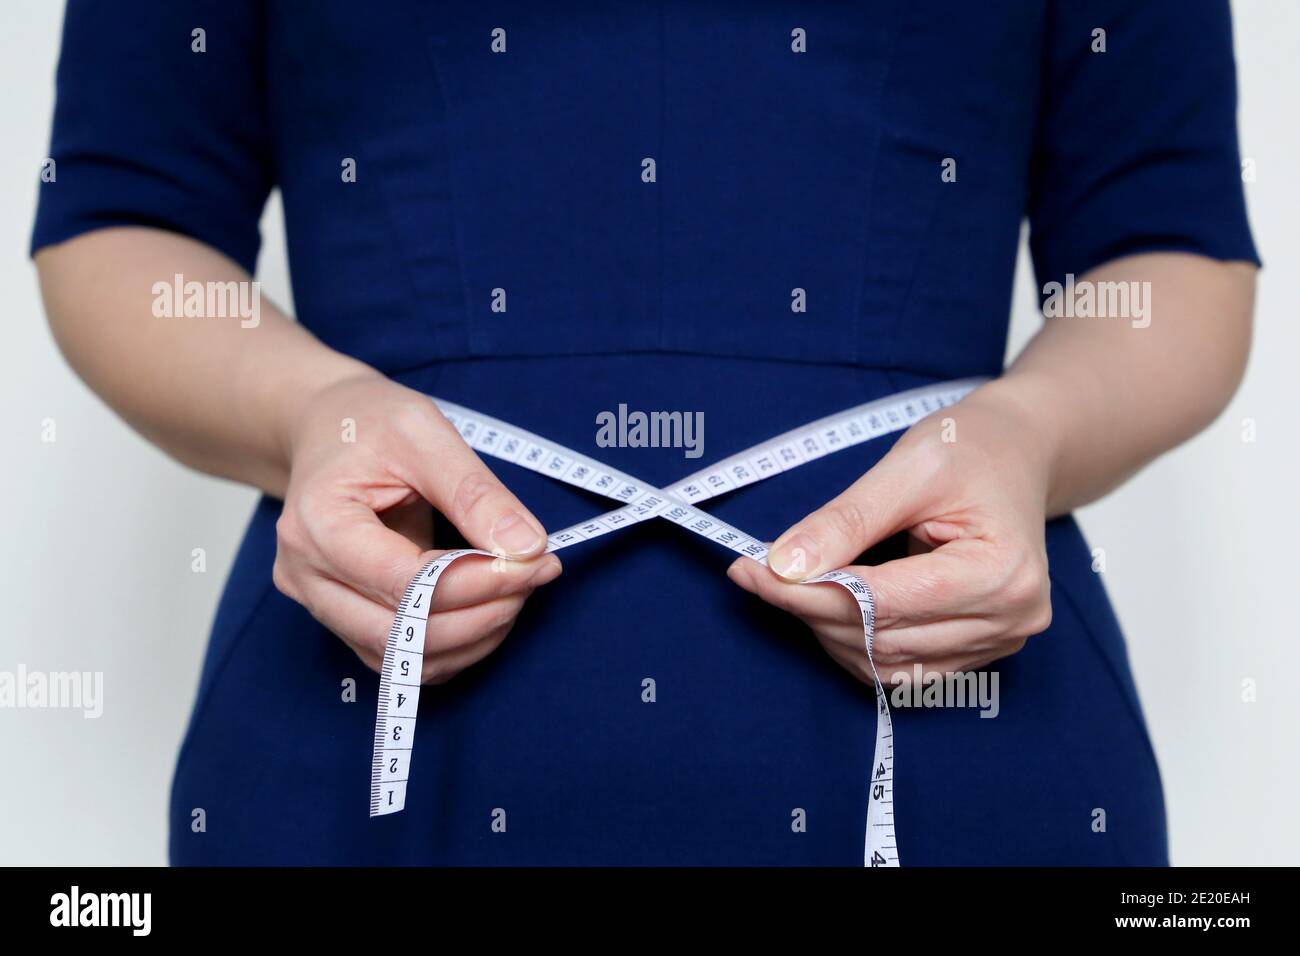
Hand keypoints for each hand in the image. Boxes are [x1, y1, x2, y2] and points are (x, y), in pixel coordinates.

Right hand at [271, 372, 559, 682]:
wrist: (327, 429)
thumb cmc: (368, 424)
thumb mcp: (424, 433)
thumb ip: (474, 492)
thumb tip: (527, 547)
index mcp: (318, 524)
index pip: (404, 582)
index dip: (477, 583)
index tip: (535, 561)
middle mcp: (306, 575)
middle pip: (403, 632)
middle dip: (483, 613)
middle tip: (537, 573)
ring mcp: (319, 603)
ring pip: (407, 659)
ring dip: (475, 636)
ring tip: (518, 589)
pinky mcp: (344, 618)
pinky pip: (405, 657)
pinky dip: (456, 643)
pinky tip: (490, 606)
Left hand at [726, 384, 1054, 683]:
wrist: (1014, 453)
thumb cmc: (969, 449)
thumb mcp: (908, 467)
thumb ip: (846, 520)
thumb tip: (784, 566)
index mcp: (1003, 572)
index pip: (887, 602)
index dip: (811, 593)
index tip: (752, 569)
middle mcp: (1011, 619)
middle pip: (883, 638)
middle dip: (810, 609)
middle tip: (756, 574)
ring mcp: (999, 641)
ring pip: (885, 663)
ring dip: (827, 630)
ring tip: (791, 585)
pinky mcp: (978, 650)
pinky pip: (900, 666)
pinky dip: (855, 642)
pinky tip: (828, 604)